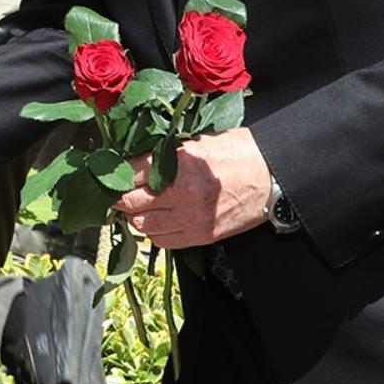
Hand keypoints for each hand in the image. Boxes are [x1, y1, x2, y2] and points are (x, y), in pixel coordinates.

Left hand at [117, 126, 272, 247]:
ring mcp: (193, 217)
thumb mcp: (200, 141)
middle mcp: (184, 192)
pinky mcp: (202, 235)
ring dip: (136, 215)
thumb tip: (136, 160)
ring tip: (138, 205)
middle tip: (116, 192)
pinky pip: (163, 241)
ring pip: (142, 224)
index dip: (116, 174)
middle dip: (120, 196)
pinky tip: (158, 220)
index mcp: (182, 163)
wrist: (274, 177)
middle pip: (130, 201)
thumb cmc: (239, 153)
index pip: (131, 172)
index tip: (109, 174)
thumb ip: (168, 152)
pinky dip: (154, 232)